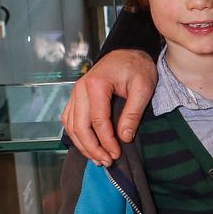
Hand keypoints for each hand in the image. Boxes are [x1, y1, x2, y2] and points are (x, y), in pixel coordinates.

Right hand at [60, 50, 156, 165]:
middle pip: (79, 126)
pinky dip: (76, 134)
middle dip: (92, 148)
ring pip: (70, 125)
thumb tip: (124, 137)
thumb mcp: (143, 87)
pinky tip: (87, 145)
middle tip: (106, 162)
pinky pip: (69, 119)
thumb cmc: (137, 67)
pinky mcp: (76, 96)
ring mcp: (75, 92)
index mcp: (96, 84)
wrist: (129, 51)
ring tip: (97, 158)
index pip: (98, 121)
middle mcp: (80, 88)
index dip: (106, 141)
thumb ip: (133, 113)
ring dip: (82, 144)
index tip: (116, 154)